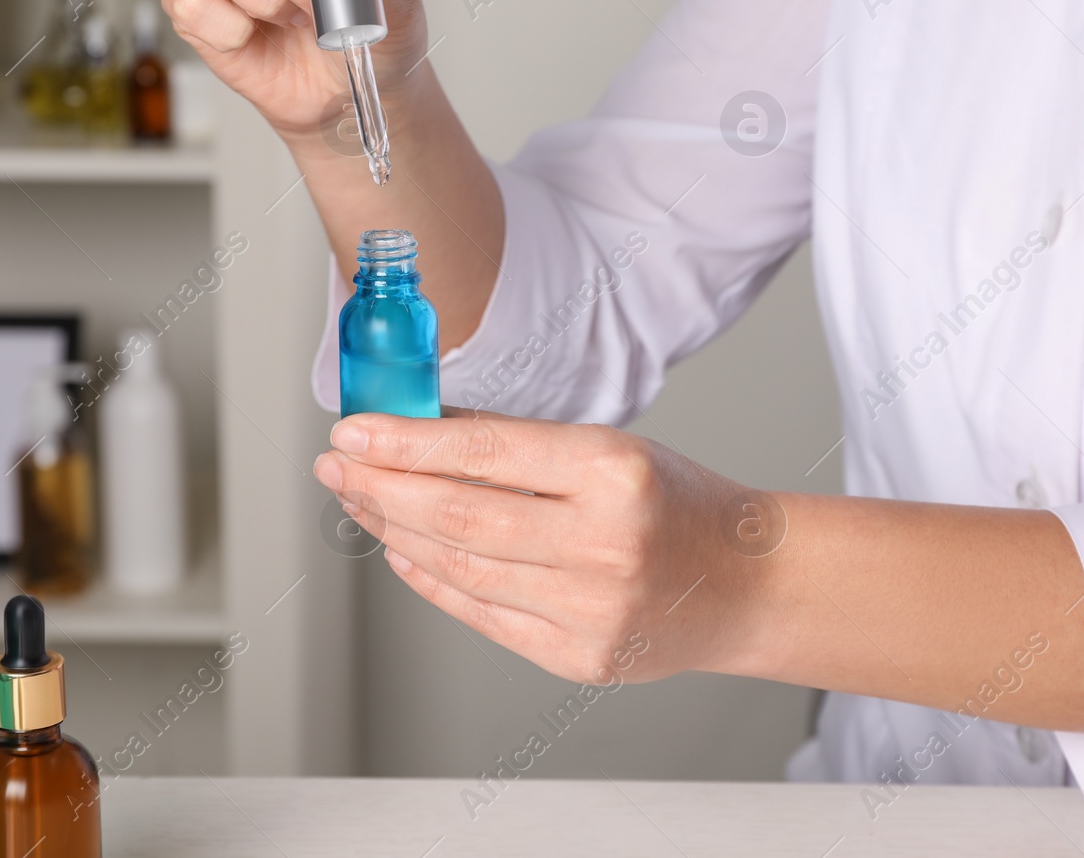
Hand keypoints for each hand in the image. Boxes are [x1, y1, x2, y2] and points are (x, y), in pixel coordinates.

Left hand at [312, 409, 778, 684]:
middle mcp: (603, 543)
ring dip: (395, 531)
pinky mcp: (579, 657)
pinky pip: (481, 614)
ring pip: (460, 567)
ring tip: (362, 502)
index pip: (483, 452)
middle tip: (337, 467)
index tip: (353, 432)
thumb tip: (419, 426)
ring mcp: (590, 608)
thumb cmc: (677, 503)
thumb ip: (517, 443)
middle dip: (382, 487)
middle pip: (458, 515)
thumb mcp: (609, 447)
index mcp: (614, 472)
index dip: (404, 443)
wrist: (745, 583)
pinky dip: (432, 580)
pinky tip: (402, 549)